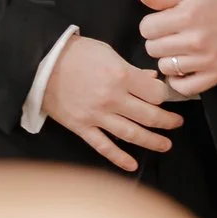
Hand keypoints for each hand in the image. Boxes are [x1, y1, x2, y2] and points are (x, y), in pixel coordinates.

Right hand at [42, 34, 181, 172]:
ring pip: (131, 134)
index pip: (155, 94)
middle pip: (149, 116)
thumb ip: (132, 69)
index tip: (168, 97)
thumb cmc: (74, 53)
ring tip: (166, 145)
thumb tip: (151, 79)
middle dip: (167, 121)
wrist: (40, 63)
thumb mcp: (107, 52)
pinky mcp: (82, 127)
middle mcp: (112, 99)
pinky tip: (132, 164)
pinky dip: (119, 158)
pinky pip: (103, 146)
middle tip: (176, 123)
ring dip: (152, 141)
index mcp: (121, 76)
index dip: (166, 96)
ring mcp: (97, 115)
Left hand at [135, 0, 216, 99]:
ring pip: (165, 67)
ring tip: (179, 51)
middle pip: (153, 48)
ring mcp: (205, 60)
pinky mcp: (214, 75)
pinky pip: (184, 87)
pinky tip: (182, 70)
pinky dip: (178, 81)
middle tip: (171, 38)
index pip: (146, 28)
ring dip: (168, 60)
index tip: (161, 25)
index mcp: (187, 16)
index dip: (151, 25)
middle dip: (158, 42)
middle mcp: (195, 39)